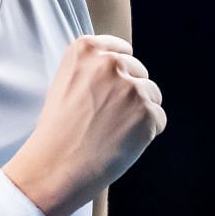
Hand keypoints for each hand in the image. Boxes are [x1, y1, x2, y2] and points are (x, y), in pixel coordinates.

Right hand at [5, 35, 164, 215]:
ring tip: (112, 132)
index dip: (121, 72)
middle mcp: (110, 63)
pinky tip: (121, 143)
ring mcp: (130, 87)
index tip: (110, 89)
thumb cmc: (57, 130)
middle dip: (131, 93)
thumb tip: (122, 67)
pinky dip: (146, 133)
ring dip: (140, 113)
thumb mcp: (65, 83)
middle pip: (140, 72)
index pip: (122, 49)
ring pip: (153, 95)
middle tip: (107, 118)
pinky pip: (159, 119)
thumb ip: (91, 68)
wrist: (55, 166)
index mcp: (86, 50)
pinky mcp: (146, 112)